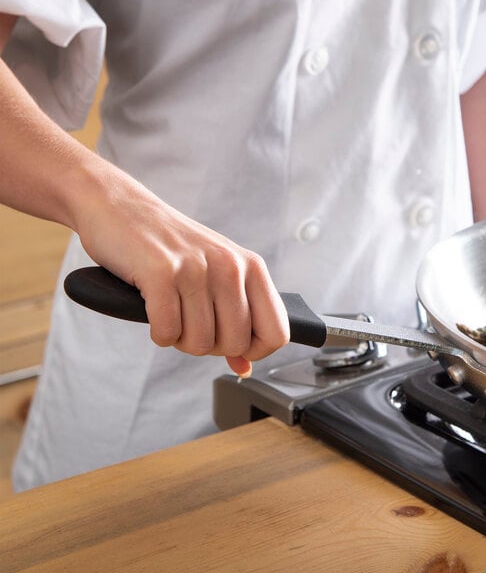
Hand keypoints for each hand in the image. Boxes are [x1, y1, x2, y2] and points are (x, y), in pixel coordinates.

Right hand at [73, 163, 289, 376]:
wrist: (119, 206)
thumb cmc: (170, 246)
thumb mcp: (214, 275)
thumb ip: (234, 320)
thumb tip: (244, 367)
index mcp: (251, 267)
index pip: (276, 332)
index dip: (254, 350)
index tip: (232, 347)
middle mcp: (230, 266)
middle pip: (235, 344)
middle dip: (208, 345)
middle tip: (189, 322)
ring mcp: (197, 269)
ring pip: (199, 343)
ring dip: (180, 338)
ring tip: (170, 309)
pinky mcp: (161, 273)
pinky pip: (167, 333)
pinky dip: (158, 332)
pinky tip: (153, 309)